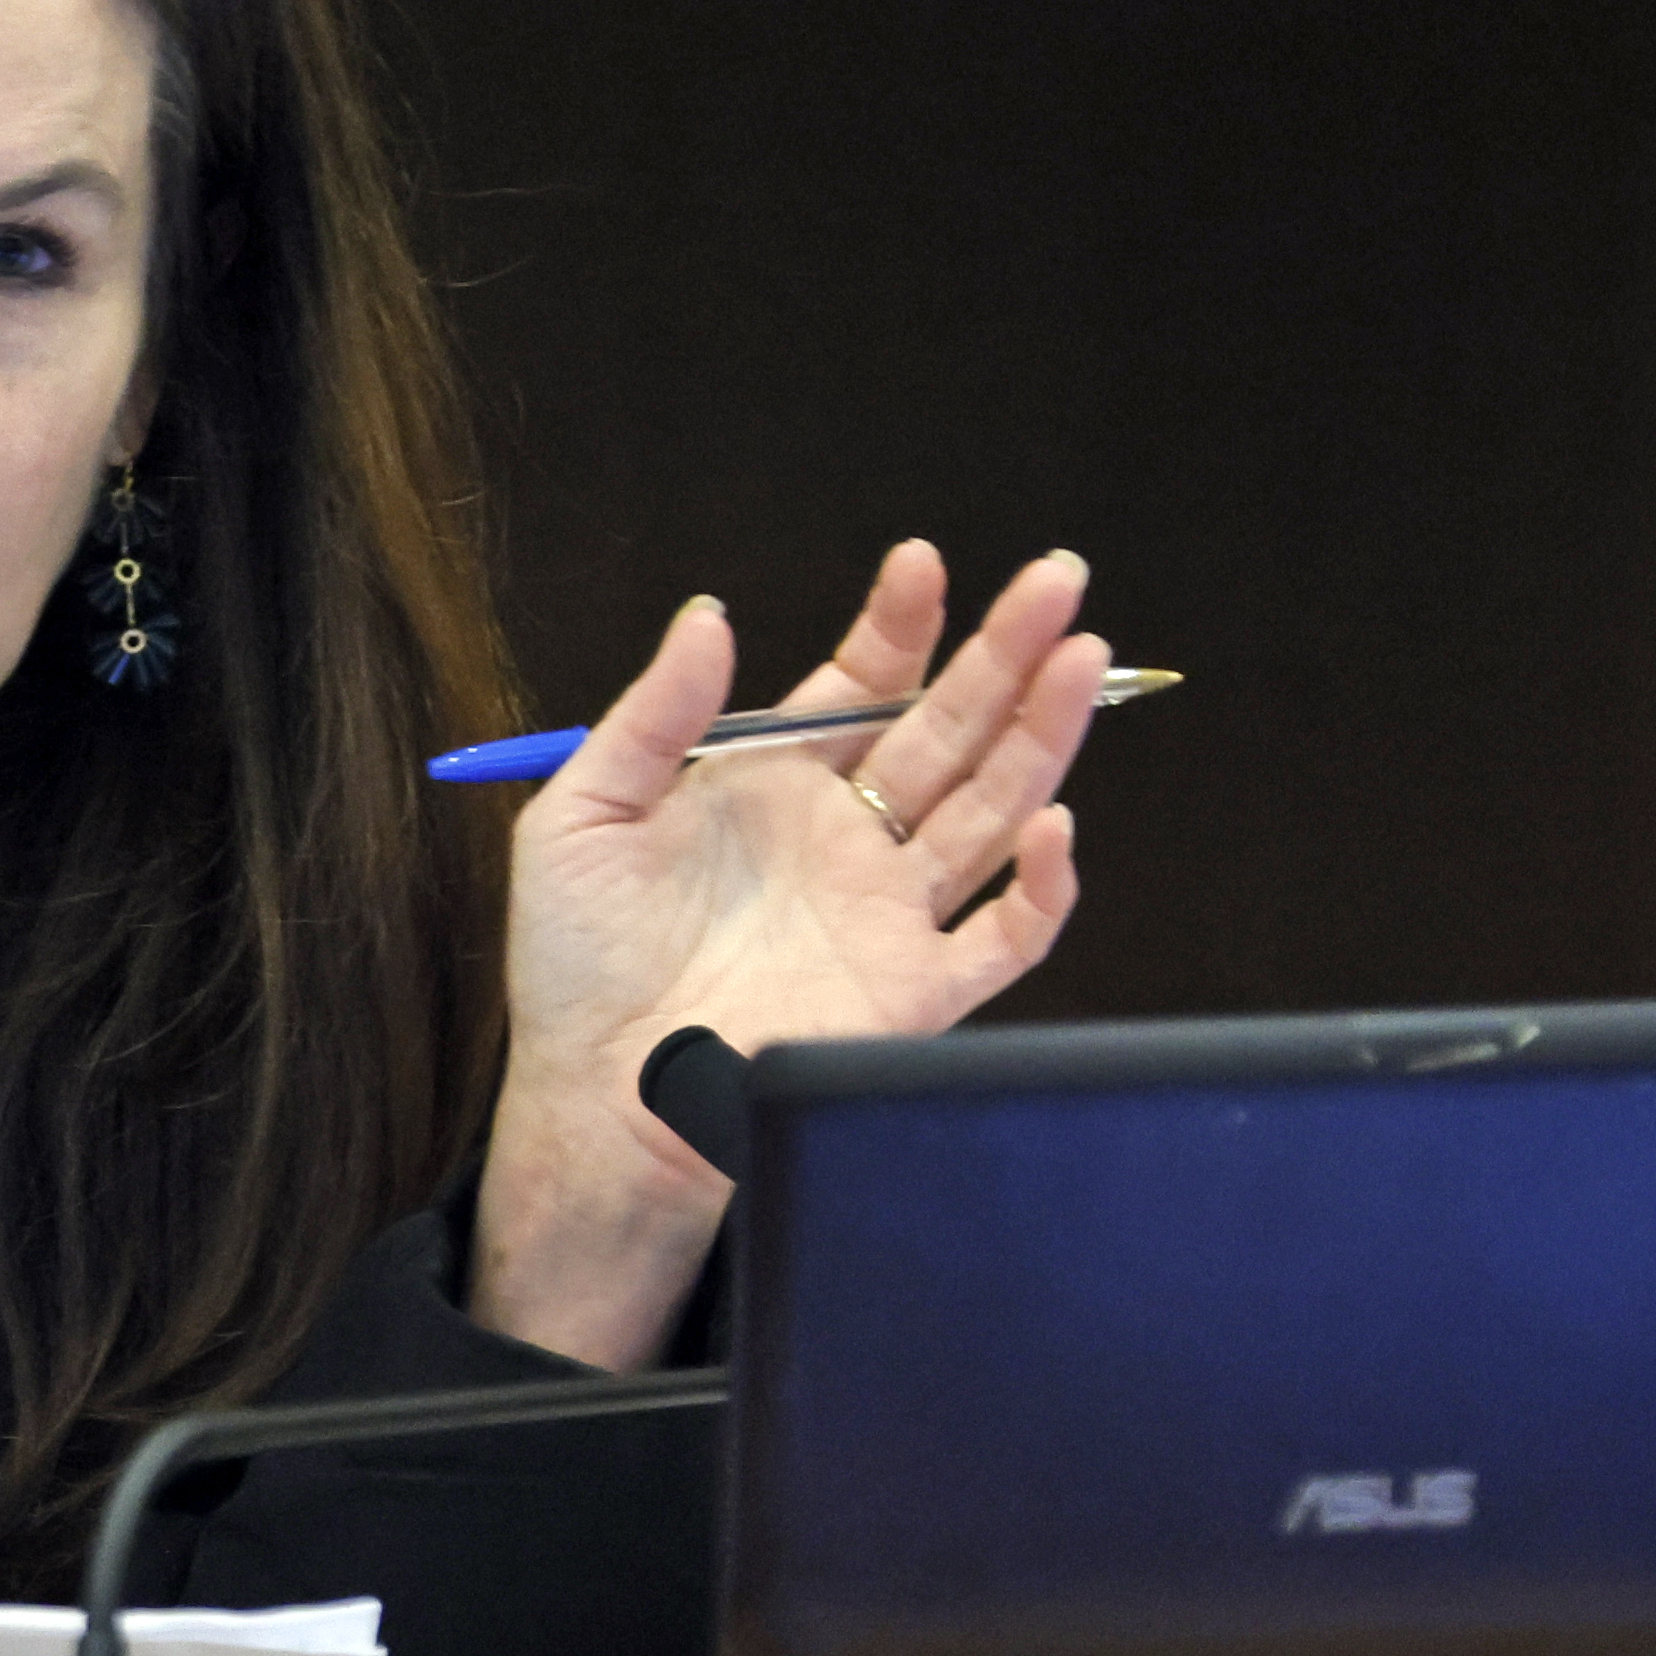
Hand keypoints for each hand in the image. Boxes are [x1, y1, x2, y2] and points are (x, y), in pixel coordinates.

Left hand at [466, 541, 1108, 1367]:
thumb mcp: (583, 811)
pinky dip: (1042, 886)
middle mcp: (844, 839)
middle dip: (1004, 654)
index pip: (860, 686)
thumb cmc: (576, 960)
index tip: (920, 563)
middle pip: (948, 729)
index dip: (898, 626)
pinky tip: (1051, 824)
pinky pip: (1005, 936)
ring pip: (991, 807)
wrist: (595, 1092)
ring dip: (1041, 735)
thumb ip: (654, 715)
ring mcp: (888, 913)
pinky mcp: (914, 992)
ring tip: (1079, 660)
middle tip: (1057, 578)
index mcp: (772, 786)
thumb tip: (708, 614)